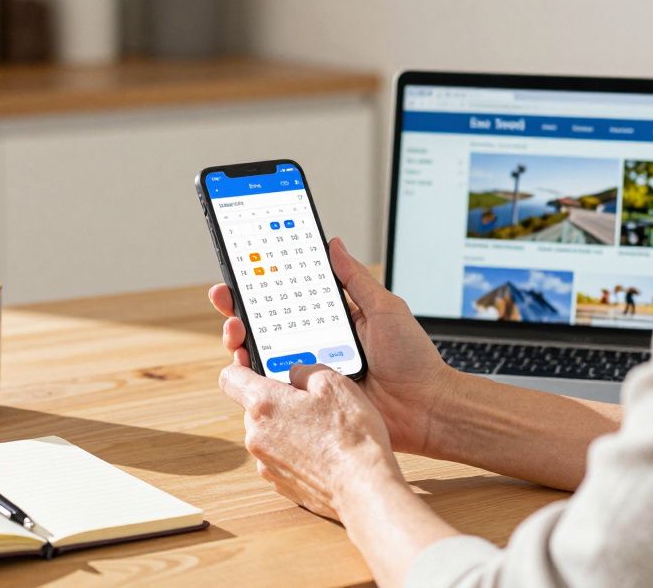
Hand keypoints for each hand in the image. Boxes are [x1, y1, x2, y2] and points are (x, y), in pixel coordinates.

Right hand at [208, 237, 456, 455]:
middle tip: (227, 297)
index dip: (264, 285)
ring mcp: (311, 374)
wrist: (426, 409)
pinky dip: (255, 375)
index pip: (291, 298)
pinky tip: (246, 361)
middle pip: (268, 325)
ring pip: (264, 355)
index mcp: (334, 321)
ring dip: (242, 339)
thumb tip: (333, 244)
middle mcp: (317, 345)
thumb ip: (355, 279)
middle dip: (241, 309)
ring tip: (235, 330)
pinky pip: (275, 387)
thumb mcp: (385, 309)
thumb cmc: (413, 359)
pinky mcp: (309, 401)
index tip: (242, 269)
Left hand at [219, 360, 404, 520]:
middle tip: (310, 400)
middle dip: (278, 401)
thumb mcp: (334, 383)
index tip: (253, 364)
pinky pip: (281, 458)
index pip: (231, 378)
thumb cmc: (351, 435)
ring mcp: (266, 464)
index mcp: (264, 405)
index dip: (241, 366)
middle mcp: (256, 436)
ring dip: (288, 427)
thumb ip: (306, 370)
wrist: (364, 489)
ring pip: (269, 434)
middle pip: (254, 408)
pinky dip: (296, 452)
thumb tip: (295, 373)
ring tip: (323, 430)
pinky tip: (324, 452)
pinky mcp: (280, 485)